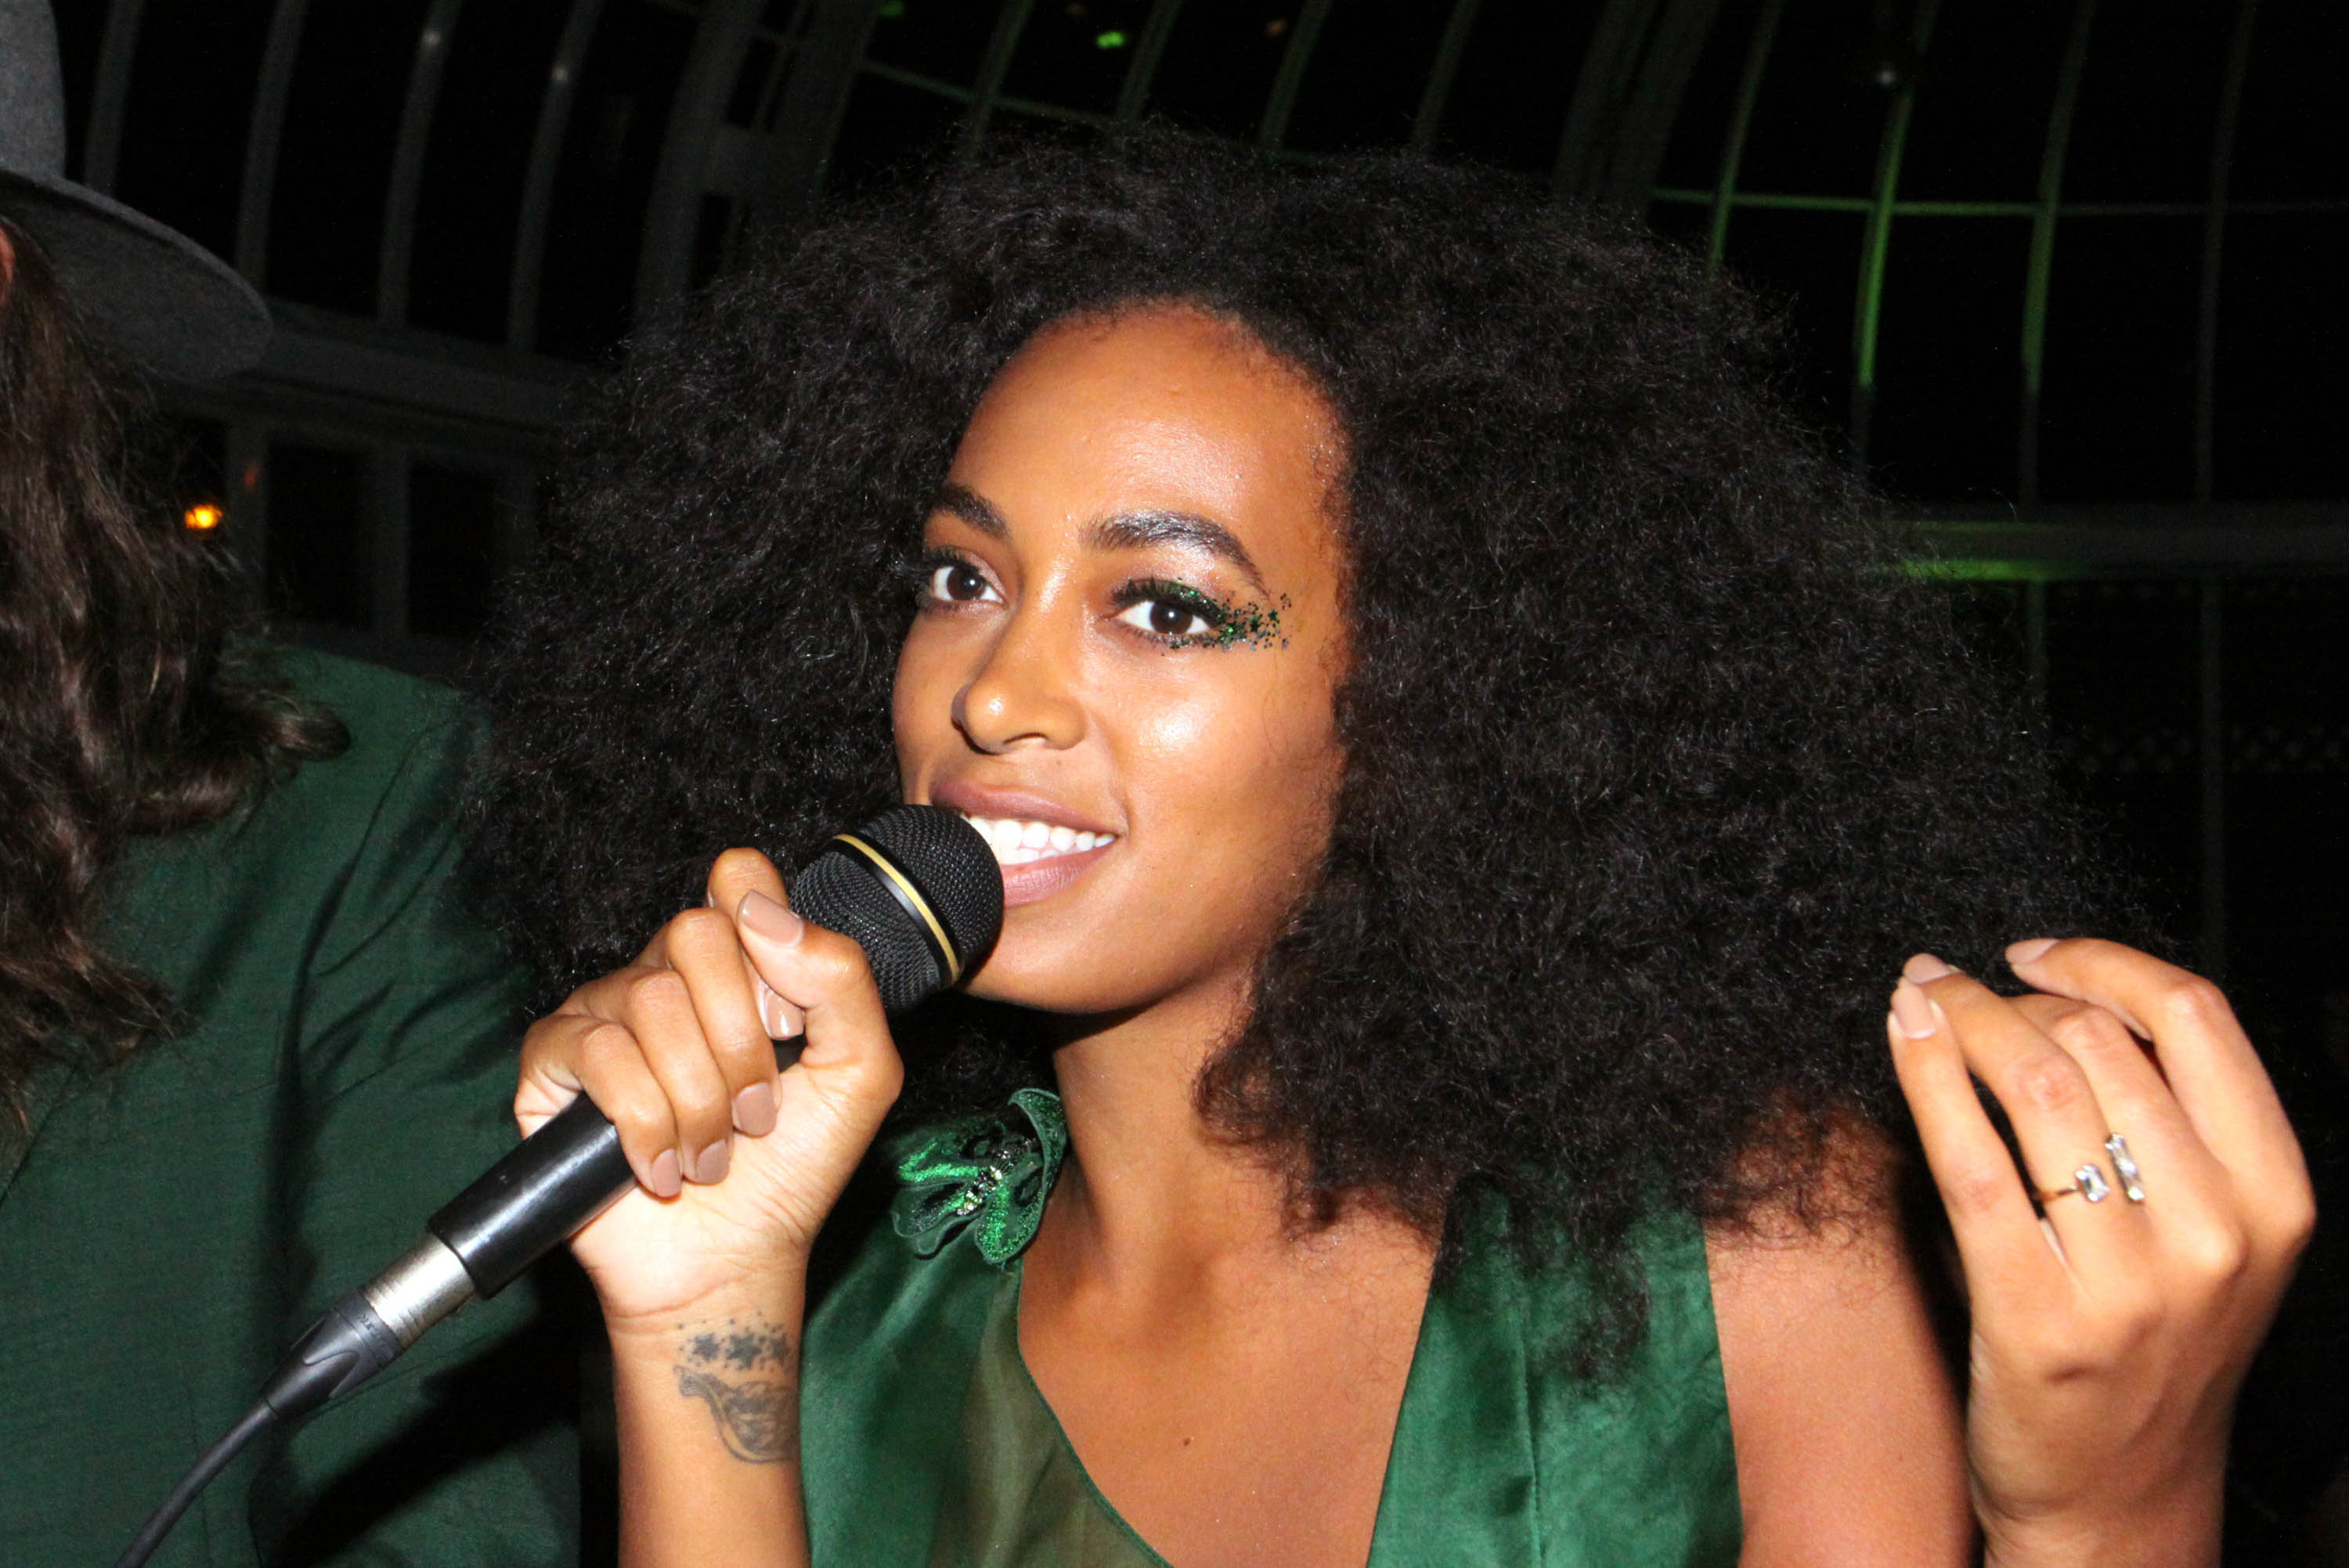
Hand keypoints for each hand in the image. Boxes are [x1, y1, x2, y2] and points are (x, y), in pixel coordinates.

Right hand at [514, 848, 904, 1327]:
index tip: (788, 1024)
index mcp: (739, 965)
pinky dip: (644, 1122)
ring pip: (650, 1001)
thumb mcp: (861, 1070)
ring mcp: (604, 1015)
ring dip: (699, 1099)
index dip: (767, 938)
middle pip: (695, 934)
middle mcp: (665, 976)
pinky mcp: (553, 1065)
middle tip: (755, 1110)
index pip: (738, 878)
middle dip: (740, 1039)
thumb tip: (761, 912)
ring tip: (712, 1152)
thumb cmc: (795, 1165)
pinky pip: (596, 1051)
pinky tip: (660, 1167)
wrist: (733, 1260)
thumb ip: (842, 978)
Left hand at [1889, 939, 2312, 1567]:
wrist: (2117, 1495)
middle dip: (2011, 996)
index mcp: (2272, 1199)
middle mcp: (2215, 1235)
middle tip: (1957, 990)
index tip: (2034, 954)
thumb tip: (2064, 993)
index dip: (2103, 961)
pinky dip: (1927, 1072)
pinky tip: (1903, 1034)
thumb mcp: (2207, 1238)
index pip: (2198, 1019)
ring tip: (1921, 997)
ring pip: (2036, 1082)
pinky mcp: (2034, 1313)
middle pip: (2101, 1042)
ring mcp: (2129, 1280)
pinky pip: (1968, 1155)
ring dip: (1961, 1018)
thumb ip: (2168, 1126)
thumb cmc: (2149, 1348)